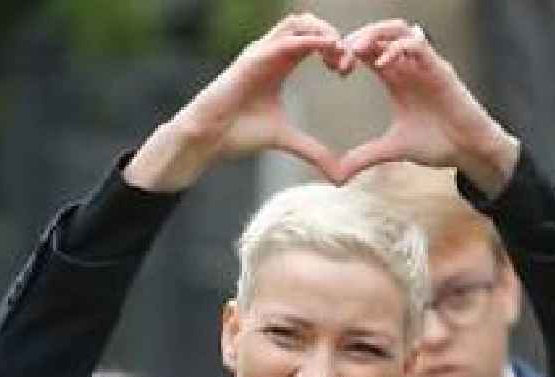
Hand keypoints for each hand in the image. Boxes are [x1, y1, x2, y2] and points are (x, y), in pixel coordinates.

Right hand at [125, 13, 343, 191]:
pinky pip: (285, 40)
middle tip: (345, 64)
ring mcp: (260, 52)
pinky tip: (326, 53)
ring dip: (324, 33)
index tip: (345, 72)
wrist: (208, 137)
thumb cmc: (239, 133)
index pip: (314, 38)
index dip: (335, 49)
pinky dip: (310, 41)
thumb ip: (314, 152)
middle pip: (309, 22)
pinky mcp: (252, 59)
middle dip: (334, 37)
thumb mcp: (287, 140)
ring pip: (298, 22)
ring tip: (337, 57)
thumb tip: (340, 177)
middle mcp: (271, 52)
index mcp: (280, 64)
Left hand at [337, 20, 519, 195]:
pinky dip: (397, 48)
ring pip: (398, 30)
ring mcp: (425, 65)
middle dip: (356, 38)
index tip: (335, 68)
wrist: (469, 151)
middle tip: (338, 55)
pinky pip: (418, 46)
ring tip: (355, 49)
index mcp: (396, 78)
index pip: (368, 51)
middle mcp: (409, 66)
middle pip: (380, 33)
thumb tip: (338, 176)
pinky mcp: (440, 70)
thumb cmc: (436, 144)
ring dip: (374, 34)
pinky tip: (381, 64)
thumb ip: (364, 157)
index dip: (347, 53)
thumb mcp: (392, 150)